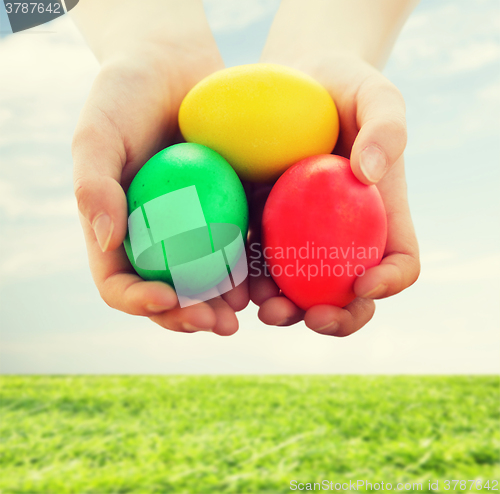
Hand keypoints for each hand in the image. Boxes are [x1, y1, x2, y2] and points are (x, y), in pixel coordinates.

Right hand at [72, 31, 248, 335]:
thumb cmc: (129, 94)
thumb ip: (93, 184)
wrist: (177, 66)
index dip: (139, 301)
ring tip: (247, 309)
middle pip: (169, 293)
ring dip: (226, 303)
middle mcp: (157, 238)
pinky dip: (253, 267)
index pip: (120, 282)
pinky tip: (270, 274)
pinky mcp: (230, 212)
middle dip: (191, 316)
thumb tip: (106, 240)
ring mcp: (195, 229)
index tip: (166, 298)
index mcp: (120, 231)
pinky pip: (241, 247)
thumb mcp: (99, 131)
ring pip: (208, 280)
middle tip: (220, 324)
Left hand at [249, 53, 419, 335]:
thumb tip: (369, 174)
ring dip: (284, 309)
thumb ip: (386, 127)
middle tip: (310, 315)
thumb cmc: (342, 89)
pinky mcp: (264, 228)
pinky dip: (247, 280)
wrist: (293, 84)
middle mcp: (342, 237)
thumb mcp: (374, 94)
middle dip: (335, 317)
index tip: (365, 283)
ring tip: (263, 306)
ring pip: (299, 290)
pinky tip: (232, 281)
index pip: (399, 261)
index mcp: (379, 216)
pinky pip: (257, 264)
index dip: (390, 282)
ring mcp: (301, 238)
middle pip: (349, 293)